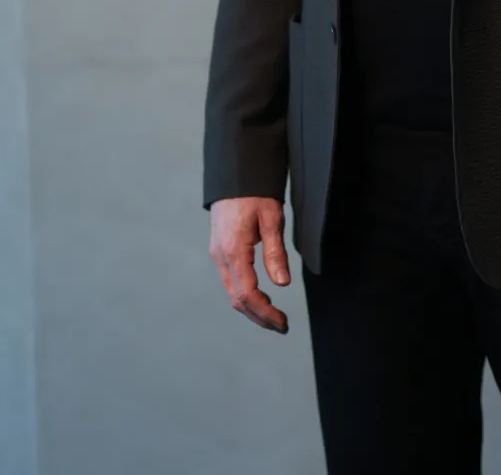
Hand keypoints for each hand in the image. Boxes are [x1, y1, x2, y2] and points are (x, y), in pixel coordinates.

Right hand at [209, 196, 290, 332]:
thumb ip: (275, 252)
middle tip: (282, 326)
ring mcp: (217, 255)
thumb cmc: (255, 193)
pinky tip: (261, 298)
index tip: (283, 322)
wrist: (234, 175)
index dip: (265, 313)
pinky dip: (246, 295)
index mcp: (233, 251)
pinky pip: (231, 282)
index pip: (247, 294)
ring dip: (252, 309)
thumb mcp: (272, 219)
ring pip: (232, 293)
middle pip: (237, 300)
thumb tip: (282, 283)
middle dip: (259, 317)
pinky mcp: (219, 251)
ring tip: (274, 317)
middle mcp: (221, 257)